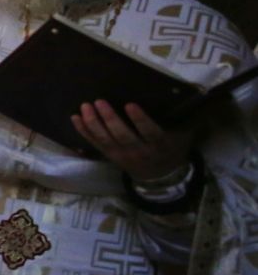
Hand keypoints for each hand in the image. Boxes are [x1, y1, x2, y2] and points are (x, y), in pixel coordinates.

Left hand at [71, 100, 193, 182]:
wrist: (161, 178)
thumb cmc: (173, 149)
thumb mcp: (184, 137)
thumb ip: (187, 120)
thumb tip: (198, 97)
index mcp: (159, 145)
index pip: (149, 132)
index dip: (140, 119)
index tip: (130, 104)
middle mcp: (139, 151)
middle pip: (122, 136)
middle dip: (109, 118)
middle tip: (99, 101)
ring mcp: (122, 155)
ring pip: (105, 140)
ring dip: (93, 123)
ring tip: (85, 106)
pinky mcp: (110, 156)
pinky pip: (95, 144)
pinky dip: (84, 131)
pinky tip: (75, 118)